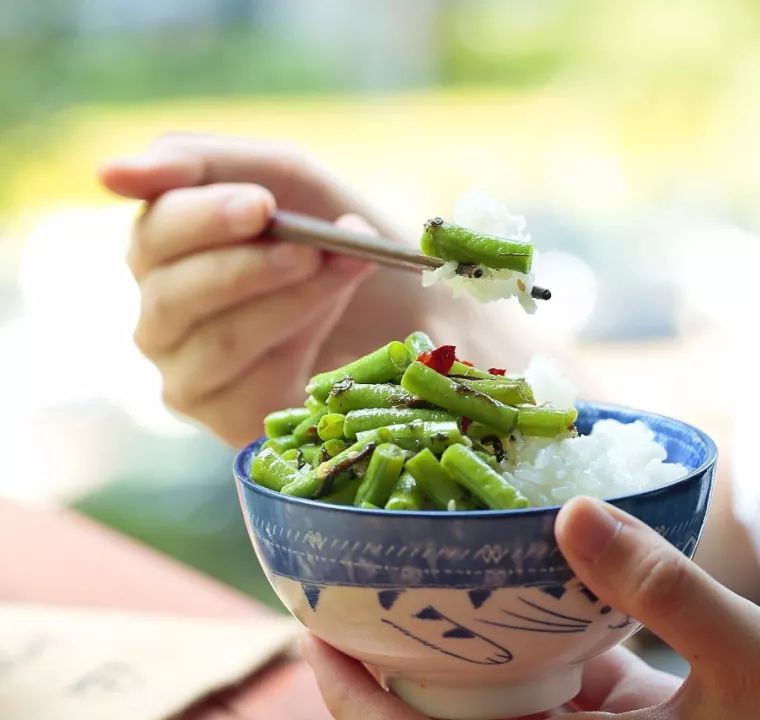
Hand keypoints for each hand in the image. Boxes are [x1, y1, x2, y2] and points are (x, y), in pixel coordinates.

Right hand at [100, 134, 416, 445]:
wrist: (413, 304)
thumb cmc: (335, 236)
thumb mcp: (287, 179)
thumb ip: (200, 162)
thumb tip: (106, 174)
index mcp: (164, 253)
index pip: (154, 235)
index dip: (202, 218)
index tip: (262, 205)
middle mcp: (164, 319)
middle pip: (171, 295)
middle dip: (250, 266)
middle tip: (310, 248)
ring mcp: (189, 376)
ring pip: (216, 341)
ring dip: (288, 302)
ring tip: (344, 271)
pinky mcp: (231, 421)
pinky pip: (250, 387)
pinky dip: (301, 347)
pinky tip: (337, 326)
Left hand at [301, 496, 759, 718]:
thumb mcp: (758, 663)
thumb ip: (666, 590)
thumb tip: (572, 508)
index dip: (362, 701)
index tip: (316, 629)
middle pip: (446, 719)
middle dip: (387, 653)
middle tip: (346, 567)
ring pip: (496, 691)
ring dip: (454, 628)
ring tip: (416, 547)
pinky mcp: (623, 718)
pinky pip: (551, 673)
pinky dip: (525, 621)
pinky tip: (518, 558)